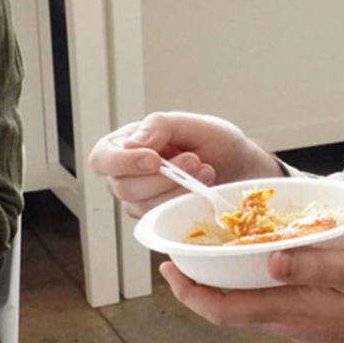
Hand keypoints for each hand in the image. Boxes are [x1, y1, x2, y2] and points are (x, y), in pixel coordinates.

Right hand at [88, 111, 279, 217]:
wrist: (241, 168)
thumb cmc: (214, 143)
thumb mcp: (193, 124)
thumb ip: (161, 126)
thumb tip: (133, 143)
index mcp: (125, 146)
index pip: (102, 159)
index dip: (122, 163)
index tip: (154, 159)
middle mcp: (127, 176)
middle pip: (124, 187)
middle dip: (163, 177)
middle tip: (194, 160)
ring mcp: (142, 201)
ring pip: (145, 206)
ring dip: (179, 189)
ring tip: (205, 170)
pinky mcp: (159, 218)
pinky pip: (164, 218)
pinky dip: (186, 202)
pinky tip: (204, 188)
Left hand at [159, 246, 343, 342]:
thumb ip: (313, 265)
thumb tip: (268, 258)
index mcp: (294, 311)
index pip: (225, 309)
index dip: (191, 292)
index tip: (168, 268)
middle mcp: (290, 323)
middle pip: (227, 312)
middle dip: (196, 288)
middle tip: (177, 257)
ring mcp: (301, 324)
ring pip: (245, 310)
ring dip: (220, 287)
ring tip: (207, 257)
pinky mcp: (314, 320)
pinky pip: (266, 306)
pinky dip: (248, 287)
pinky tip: (255, 264)